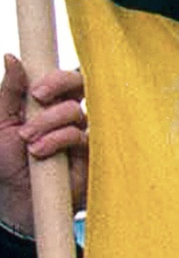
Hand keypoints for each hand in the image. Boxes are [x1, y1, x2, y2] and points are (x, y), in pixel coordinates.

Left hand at [0, 56, 86, 232]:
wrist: (14, 200)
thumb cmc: (6, 161)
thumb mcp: (0, 121)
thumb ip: (9, 91)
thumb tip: (13, 58)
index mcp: (48, 104)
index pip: (64, 79)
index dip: (57, 77)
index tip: (35, 90)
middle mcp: (69, 117)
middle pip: (80, 86)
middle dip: (58, 87)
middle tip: (36, 100)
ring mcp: (82, 137)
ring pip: (76, 113)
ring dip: (48, 123)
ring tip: (28, 141)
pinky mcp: (91, 158)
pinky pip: (81, 138)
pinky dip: (59, 140)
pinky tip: (41, 153)